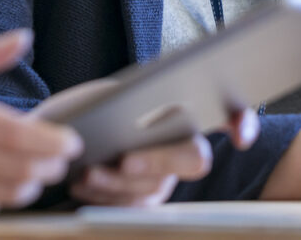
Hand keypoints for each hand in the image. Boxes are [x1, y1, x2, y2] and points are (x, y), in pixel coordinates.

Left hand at [37, 82, 258, 206]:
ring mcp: (164, 177)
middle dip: (161, 160)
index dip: (241, 122)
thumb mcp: (106, 94)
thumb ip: (131, 99)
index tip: (239, 136)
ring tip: (89, 171)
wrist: (59, 134)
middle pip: (194, 158)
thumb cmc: (91, 109)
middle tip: (127, 159)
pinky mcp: (142, 202)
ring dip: (119, 180)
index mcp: (181, 112)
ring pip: (156, 186)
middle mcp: (182, 147)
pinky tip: (82, 182)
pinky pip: (132, 206)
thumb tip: (142, 106)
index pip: (229, 113)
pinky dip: (104, 193)